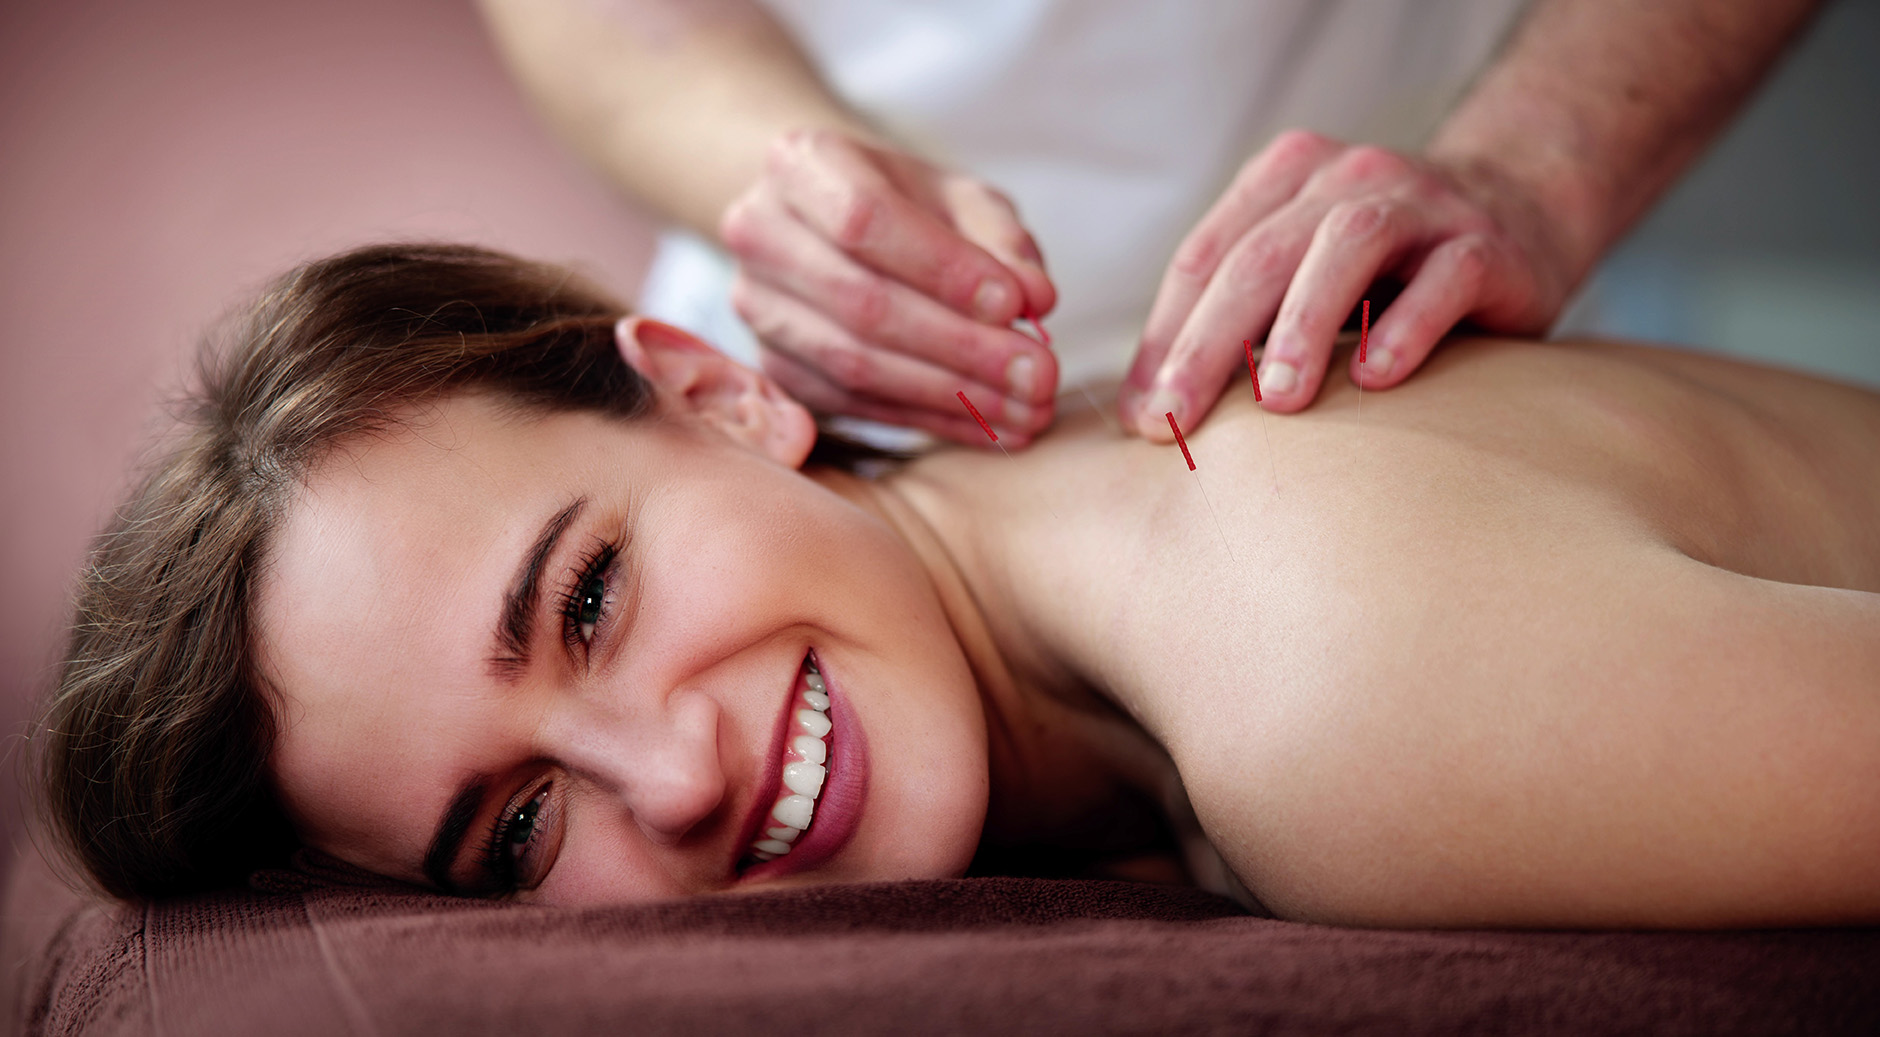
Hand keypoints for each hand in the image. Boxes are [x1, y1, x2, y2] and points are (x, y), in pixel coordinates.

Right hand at [719, 129, 1059, 447]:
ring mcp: (757, 306)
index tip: (1015, 304)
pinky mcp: (773, 367)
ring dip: (951, 396)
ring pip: (854, 366)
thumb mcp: (959, 198)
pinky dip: (931, 419)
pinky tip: (992, 426)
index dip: (942, 269)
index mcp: (800, 164)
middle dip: (961, 347)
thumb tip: (1034, 298)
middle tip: (1038, 375)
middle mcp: (760, 233)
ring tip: (1027, 410)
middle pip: (861, 303)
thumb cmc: (904, 203)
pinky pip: (855, 406)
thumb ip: (1000, 240)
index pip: (866, 220)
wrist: (827, 224)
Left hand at [1120, 130, 1578, 438]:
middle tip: (1177, 420)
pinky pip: (1445, 279)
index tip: (1142, 418)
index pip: (1205, 258)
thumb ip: (1232, 322)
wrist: (1518, 217)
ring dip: (1304, 325)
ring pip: (1347, 247)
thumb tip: (1146, 414)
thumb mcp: (1299, 278)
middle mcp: (1346, 178)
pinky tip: (1377, 380)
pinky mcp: (1485, 243)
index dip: (1165, 337)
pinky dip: (1407, 326)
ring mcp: (1420, 203)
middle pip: (1260, 255)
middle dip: (1208, 342)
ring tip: (1276, 401)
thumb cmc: (1382, 271)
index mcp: (1283, 180)